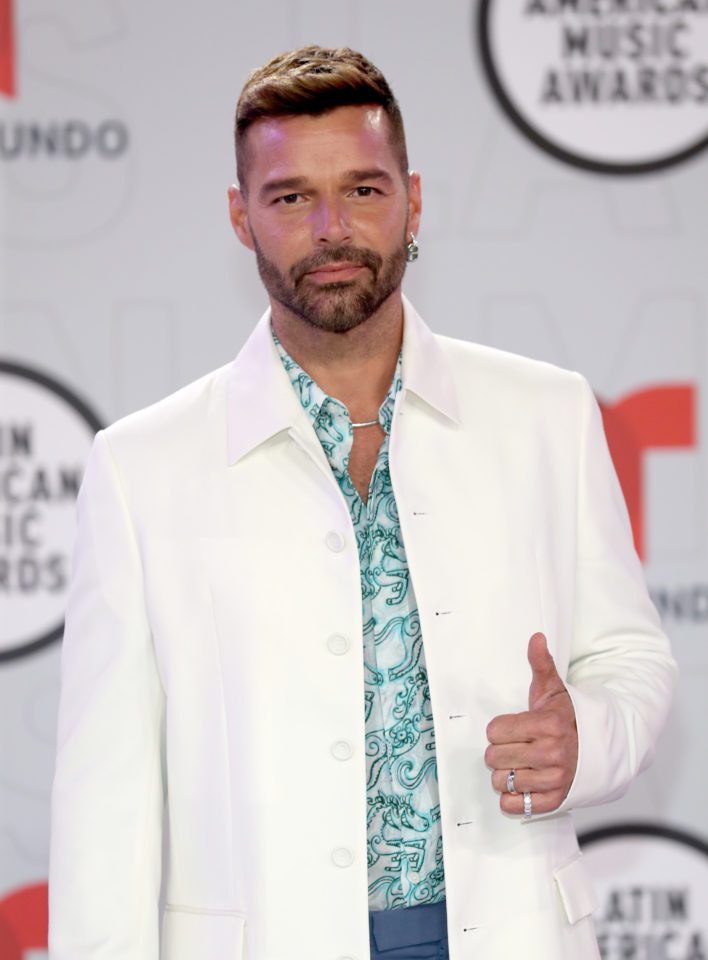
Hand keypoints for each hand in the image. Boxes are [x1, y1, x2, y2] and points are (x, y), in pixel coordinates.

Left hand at [484, 632, 577, 815]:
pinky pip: (514, 805)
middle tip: (515, 747)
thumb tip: (536, 637)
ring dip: (505, 774)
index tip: (512, 728)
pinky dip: (513, 798)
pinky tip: (524, 783)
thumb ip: (542, 663)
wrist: (601, 749)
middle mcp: (552, 754)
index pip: (495, 731)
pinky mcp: (554, 801)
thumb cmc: (569, 718)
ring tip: (520, 765)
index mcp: (548, 725)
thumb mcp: (555, 690)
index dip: (499, 729)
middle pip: (494, 757)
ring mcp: (554, 780)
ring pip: (502, 781)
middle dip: (500, 751)